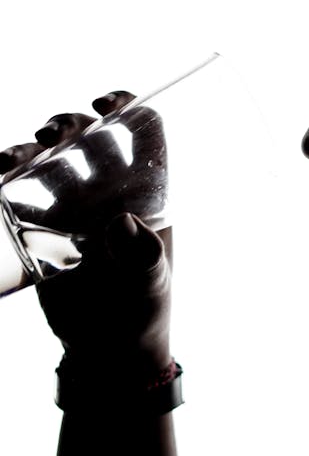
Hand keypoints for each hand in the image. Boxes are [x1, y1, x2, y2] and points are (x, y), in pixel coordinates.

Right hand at [0, 91, 171, 367]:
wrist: (104, 352)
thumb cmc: (142, 314)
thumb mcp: (148, 287)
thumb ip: (143, 258)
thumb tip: (124, 224)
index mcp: (148, 191)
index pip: (144, 132)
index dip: (128, 106)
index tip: (104, 103)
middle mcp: (111, 189)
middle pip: (89, 135)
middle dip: (67, 123)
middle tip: (52, 136)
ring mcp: (74, 206)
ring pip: (48, 159)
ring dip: (28, 149)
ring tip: (11, 161)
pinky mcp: (41, 228)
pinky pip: (20, 191)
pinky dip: (5, 178)